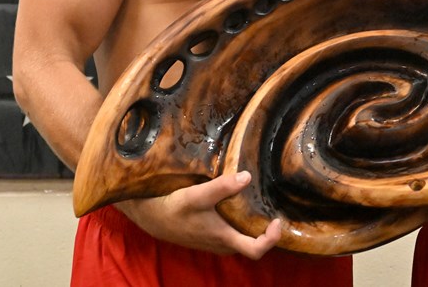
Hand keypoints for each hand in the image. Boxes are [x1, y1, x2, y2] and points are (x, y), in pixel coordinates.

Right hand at [115, 171, 280, 258]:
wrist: (151, 216)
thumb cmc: (173, 208)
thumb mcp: (197, 195)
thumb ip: (222, 187)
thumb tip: (247, 177)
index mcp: (224, 238)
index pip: (256, 250)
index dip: (272, 239)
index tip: (277, 220)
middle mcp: (222, 243)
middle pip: (252, 244)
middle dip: (265, 230)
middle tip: (274, 208)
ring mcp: (215, 241)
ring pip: (242, 238)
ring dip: (253, 226)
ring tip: (262, 203)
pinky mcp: (209, 234)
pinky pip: (232, 233)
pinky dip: (240, 222)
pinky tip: (240, 203)